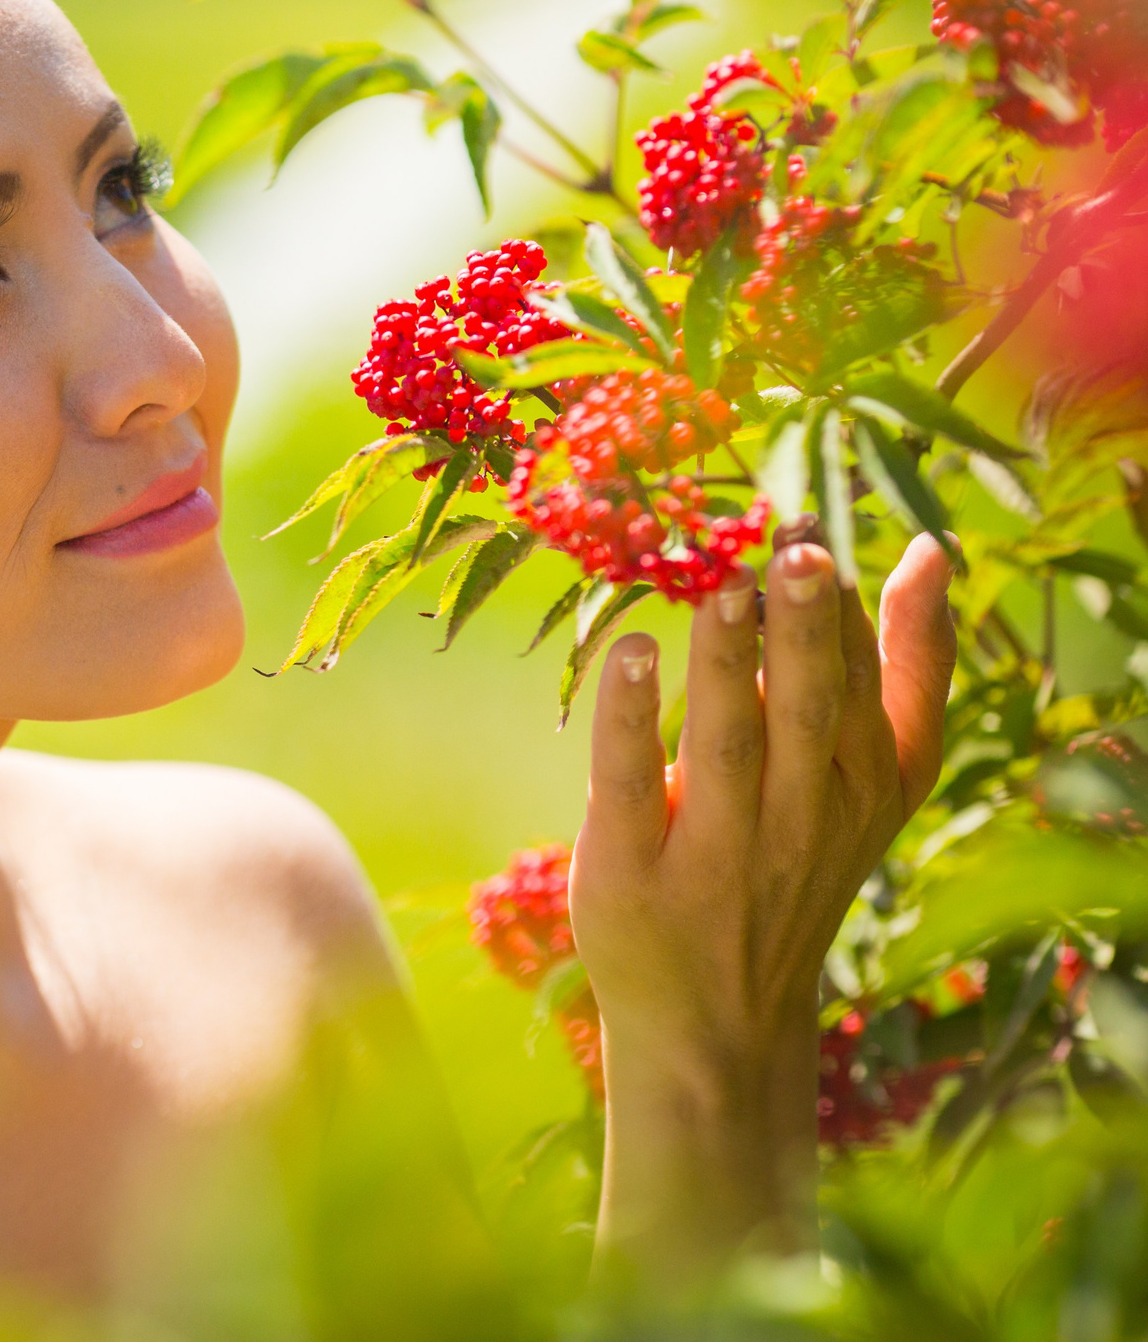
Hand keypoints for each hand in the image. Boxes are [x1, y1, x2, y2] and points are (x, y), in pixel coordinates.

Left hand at [571, 533, 954, 1289]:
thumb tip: (932, 552)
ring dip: (727, 666)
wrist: (721, 1025)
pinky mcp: (631, 878)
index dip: (846, 617)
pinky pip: (630, 790)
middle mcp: (802, 823)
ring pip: (730, 747)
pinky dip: (631, 721)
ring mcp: (718, 856)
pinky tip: (631, 655)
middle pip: (809, 714)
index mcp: (864, 792)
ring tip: (722, 589)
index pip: (868, 693)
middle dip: (805, 633)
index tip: (817, 538)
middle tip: (794, 553)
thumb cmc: (793, 865)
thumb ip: (905, 673)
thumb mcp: (870, 783)